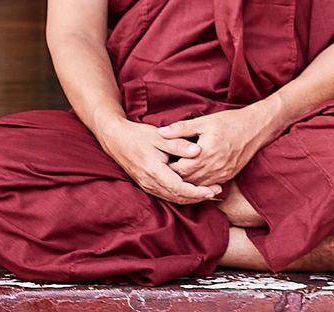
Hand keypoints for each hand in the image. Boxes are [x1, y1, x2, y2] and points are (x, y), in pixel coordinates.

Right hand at [97, 118, 221, 203]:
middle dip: (198, 197)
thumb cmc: (138, 135)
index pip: (180, 188)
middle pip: (178, 197)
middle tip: (217, 192)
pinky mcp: (146, 185)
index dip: (197, 192)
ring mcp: (147, 185)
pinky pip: (166, 195)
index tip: (212, 190)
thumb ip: (179, 144)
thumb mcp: (160, 136)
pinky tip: (192, 191)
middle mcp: (150, 183)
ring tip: (209, 193)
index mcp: (154, 171)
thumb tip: (198, 151)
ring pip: (172, 198)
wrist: (116, 139)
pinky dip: (181, 195)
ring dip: (190, 198)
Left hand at [159, 106, 274, 187]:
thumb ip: (181, 129)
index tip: (161, 161)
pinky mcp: (228, 177)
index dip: (167, 167)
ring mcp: (222, 175)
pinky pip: (209, 186)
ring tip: (176, 175)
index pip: (178, 169)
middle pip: (186, 180)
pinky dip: (199, 184)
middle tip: (165, 170)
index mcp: (205, 153)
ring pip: (197, 186)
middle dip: (175, 177)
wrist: (256, 129)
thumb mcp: (204, 122)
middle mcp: (214, 168)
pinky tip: (193, 178)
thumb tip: (160, 133)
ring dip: (187, 182)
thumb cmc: (230, 122)